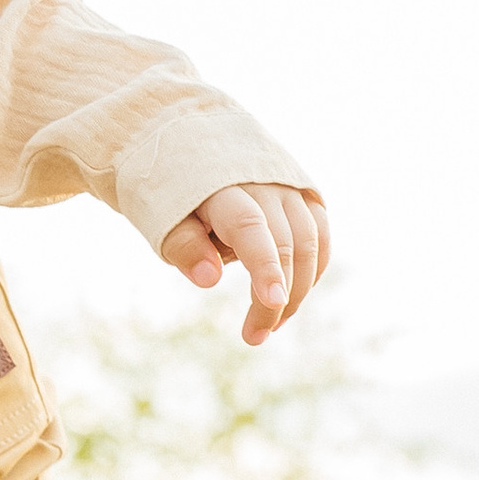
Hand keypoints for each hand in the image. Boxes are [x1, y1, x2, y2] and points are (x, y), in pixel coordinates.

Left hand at [160, 182, 328, 342]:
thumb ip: (184, 246)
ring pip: (310, 241)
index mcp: (222, 186)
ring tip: (270, 325)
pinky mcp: (303, 192)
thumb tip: (210, 280)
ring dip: (297, 289)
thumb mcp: (160, 219)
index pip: (250, 228)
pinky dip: (311, 268)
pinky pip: (318, 234)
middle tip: (254, 337)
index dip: (265, 266)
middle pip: (284, 243)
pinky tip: (289, 297)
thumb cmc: (169, 190)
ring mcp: (288, 184)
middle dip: (276, 298)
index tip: (272, 303)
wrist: (185, 142)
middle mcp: (263, 181)